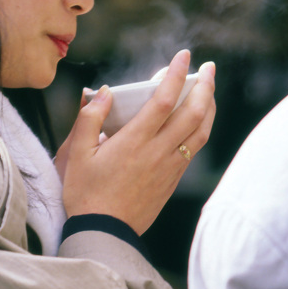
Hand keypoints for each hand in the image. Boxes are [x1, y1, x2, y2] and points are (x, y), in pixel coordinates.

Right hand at [56, 50, 215, 234]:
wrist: (104, 232)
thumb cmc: (85, 192)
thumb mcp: (78, 154)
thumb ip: (89, 118)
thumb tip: (103, 91)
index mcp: (134, 141)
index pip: (163, 99)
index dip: (176, 74)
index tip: (184, 55)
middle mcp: (157, 152)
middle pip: (193, 113)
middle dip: (205, 86)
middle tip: (208, 67)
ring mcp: (169, 167)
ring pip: (201, 132)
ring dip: (209, 107)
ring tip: (209, 89)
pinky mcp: (173, 180)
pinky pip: (194, 149)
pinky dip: (202, 128)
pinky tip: (199, 120)